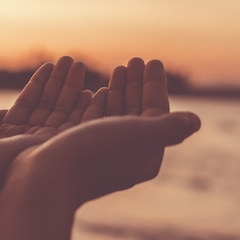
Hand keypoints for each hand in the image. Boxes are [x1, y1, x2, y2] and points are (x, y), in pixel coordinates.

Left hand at [0, 56, 90, 210]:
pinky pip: (73, 127)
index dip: (41, 85)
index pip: (29, 105)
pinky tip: (91, 91)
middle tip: (72, 60)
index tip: (51, 66)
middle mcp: (28, 141)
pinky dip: (84, 110)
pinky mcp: (55, 151)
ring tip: (79, 64)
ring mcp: (42, 146)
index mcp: (9, 136)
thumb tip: (3, 114)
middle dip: (60, 83)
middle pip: (48, 107)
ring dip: (71, 88)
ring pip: (61, 113)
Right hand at [11, 58, 199, 206]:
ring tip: (118, 69)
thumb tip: (196, 121)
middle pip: (135, 114)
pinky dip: (94, 103)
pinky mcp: (73, 150)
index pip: (155, 115)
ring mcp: (96, 154)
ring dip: (117, 91)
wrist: (43, 179)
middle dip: (136, 86)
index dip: (154, 87)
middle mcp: (122, 157)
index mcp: (143, 156)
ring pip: (113, 117)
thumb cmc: (93, 154)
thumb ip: (167, 127)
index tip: (150, 61)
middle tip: (133, 61)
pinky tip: (92, 91)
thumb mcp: (136, 135)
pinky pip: (90, 122)